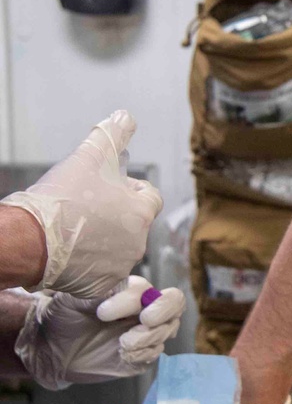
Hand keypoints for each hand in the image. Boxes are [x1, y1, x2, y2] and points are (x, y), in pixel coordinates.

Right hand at [1, 110, 162, 299]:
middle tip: (85, 206)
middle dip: (114, 214)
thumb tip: (125, 116)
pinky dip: (88, 264)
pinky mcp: (100, 287)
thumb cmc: (62, 198)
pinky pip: (100, 273)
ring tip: (75, 227)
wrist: (31, 239)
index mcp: (142, 213)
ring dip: (101, 238)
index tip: (107, 185)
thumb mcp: (90, 155)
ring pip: (116, 248)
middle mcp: (138, 243)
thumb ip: (113, 134)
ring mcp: (119, 268)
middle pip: (132, 223)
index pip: (149, 196)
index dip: (129, 187)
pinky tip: (70, 250)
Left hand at [14, 277, 184, 388]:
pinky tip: (124, 354)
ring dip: (148, 337)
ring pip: (167, 331)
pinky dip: (143, 354)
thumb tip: (119, 287)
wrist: (53, 348)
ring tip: (123, 343)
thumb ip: (99, 290)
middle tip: (145, 319)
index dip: (129, 300)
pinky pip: (154, 355)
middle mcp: (144, 309)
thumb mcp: (75, 297)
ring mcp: (145, 334)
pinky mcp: (140, 357)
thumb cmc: (65, 315)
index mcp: (130, 291)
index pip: (145, 289)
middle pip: (175, 303)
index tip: (102, 313)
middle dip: (164, 310)